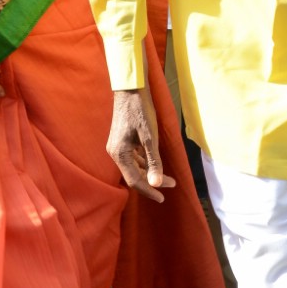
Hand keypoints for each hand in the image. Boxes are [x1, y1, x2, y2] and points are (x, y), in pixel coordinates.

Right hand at [107, 85, 176, 202]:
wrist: (130, 89)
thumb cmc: (141, 111)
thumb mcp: (150, 137)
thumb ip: (153, 161)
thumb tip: (156, 184)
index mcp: (120, 154)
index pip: (135, 181)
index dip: (149, 191)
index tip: (163, 198)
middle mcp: (115, 153)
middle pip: (134, 175)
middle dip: (153, 182)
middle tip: (172, 185)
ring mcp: (117, 146)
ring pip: (133, 167)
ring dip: (149, 173)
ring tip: (168, 177)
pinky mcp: (120, 141)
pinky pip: (133, 158)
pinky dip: (144, 163)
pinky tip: (155, 163)